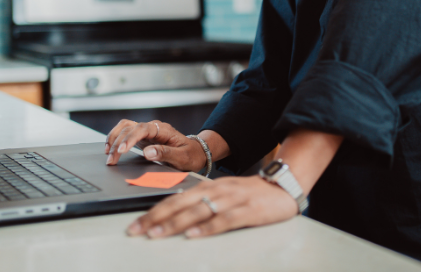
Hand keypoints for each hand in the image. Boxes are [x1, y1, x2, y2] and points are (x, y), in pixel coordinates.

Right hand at [104, 119, 206, 170]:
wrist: (196, 152)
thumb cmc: (191, 155)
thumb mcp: (182, 157)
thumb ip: (165, 154)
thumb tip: (148, 153)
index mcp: (163, 130)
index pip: (142, 129)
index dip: (130, 138)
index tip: (121, 150)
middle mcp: (153, 127)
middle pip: (130, 128)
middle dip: (118, 143)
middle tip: (111, 160)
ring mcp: (147, 131)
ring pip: (125, 127)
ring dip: (114, 139)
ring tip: (108, 154)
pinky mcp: (143, 137)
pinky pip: (126, 132)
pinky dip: (116, 138)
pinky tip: (111, 148)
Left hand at [126, 175, 298, 238]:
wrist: (284, 185)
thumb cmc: (251, 194)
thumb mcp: (223, 193)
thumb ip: (202, 201)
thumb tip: (175, 214)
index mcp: (209, 186)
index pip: (175, 199)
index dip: (154, 211)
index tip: (136, 224)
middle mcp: (217, 190)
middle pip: (181, 204)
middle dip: (156, 218)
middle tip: (137, 230)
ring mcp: (232, 199)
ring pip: (198, 211)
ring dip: (176, 223)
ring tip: (158, 234)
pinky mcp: (248, 210)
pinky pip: (224, 220)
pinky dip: (208, 227)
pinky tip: (194, 235)